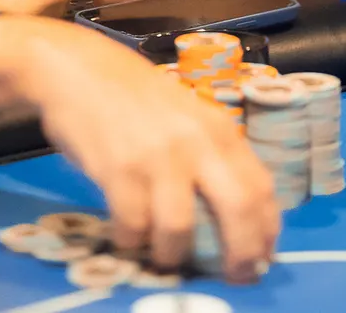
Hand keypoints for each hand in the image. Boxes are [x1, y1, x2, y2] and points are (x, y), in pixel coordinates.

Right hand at [13, 22, 279, 281]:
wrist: (78, 69)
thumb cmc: (134, 97)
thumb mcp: (187, 115)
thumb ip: (211, 154)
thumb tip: (237, 213)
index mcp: (219, 128)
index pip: (261, 186)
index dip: (267, 230)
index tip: (264, 255)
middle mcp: (196, 141)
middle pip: (238, 210)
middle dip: (241, 254)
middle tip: (235, 276)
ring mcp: (157, 155)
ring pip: (179, 228)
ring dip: (172, 254)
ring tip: (164, 258)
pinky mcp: (118, 168)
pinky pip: (132, 225)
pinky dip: (131, 241)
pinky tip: (127, 236)